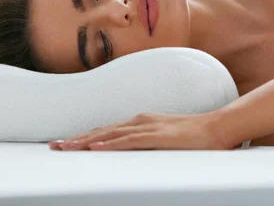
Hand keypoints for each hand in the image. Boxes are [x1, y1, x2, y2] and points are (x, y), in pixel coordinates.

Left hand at [48, 112, 230, 150]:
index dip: (85, 137)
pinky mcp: (159, 136)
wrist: (219, 127)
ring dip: (86, 141)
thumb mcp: (166, 140)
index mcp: (142, 122)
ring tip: (66, 147)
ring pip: (110, 135)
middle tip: (55, 146)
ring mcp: (149, 127)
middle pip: (102, 131)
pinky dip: (110, 145)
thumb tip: (134, 154)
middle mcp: (141, 121)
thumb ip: (149, 145)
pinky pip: (129, 141)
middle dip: (77, 139)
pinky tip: (95, 148)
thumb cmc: (195, 136)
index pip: (107, 131)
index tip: (66, 143)